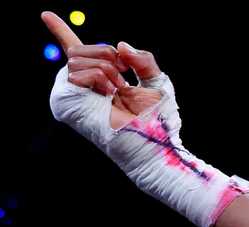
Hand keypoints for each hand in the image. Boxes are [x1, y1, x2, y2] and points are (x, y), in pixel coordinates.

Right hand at [42, 11, 164, 129]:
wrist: (152, 143)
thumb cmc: (156, 120)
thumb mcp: (156, 82)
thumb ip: (142, 60)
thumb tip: (120, 44)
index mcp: (99, 78)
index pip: (76, 50)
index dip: (60, 30)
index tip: (45, 14)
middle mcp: (81, 85)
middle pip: (81, 48)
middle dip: (108, 56)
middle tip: (124, 79)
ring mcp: (70, 93)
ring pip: (78, 57)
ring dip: (107, 70)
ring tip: (117, 92)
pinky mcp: (64, 101)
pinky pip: (77, 71)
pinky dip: (99, 78)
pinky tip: (108, 95)